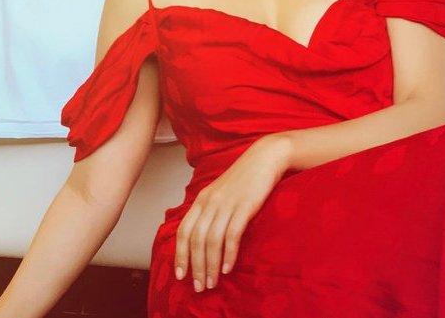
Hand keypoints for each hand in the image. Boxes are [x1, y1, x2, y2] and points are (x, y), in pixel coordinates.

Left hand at [173, 135, 291, 291]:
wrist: (265, 157)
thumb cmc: (244, 177)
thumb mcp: (220, 192)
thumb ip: (210, 210)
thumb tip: (201, 236)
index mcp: (202, 198)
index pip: (183, 230)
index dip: (180, 254)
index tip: (180, 275)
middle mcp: (210, 202)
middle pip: (196, 239)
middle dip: (196, 267)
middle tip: (199, 287)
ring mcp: (227, 204)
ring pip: (212, 241)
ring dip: (211, 266)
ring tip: (212, 283)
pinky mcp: (244, 206)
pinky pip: (232, 235)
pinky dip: (228, 254)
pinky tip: (229, 268)